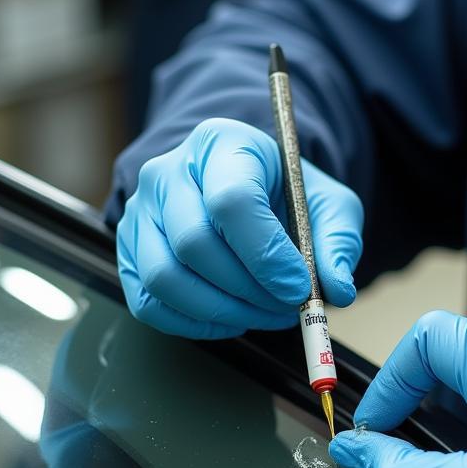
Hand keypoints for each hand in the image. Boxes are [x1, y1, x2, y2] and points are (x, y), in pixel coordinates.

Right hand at [117, 118, 362, 338]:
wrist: (244, 189)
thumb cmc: (284, 193)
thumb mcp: (328, 203)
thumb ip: (338, 241)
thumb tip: (336, 290)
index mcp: (221, 143)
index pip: (232, 200)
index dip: (267, 254)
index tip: (300, 287)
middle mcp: (168, 172)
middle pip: (195, 243)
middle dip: (249, 289)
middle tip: (288, 307)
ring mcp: (140, 212)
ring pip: (167, 277)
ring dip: (224, 311)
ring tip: (266, 312)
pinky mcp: (129, 252)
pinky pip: (149, 303)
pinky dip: (196, 323)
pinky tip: (234, 316)